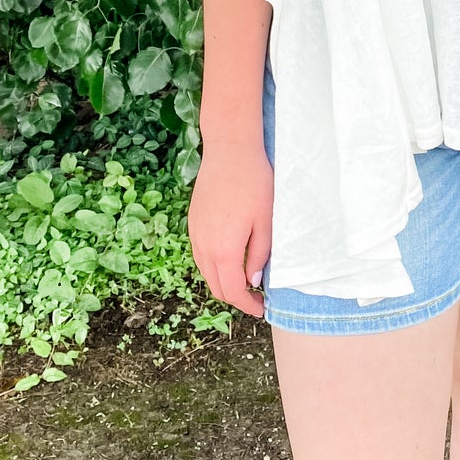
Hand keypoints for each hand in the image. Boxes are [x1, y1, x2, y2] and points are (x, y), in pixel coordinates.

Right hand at [187, 147, 273, 319]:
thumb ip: (259, 255)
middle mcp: (204, 247)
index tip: (261, 309)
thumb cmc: (254, 183)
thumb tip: (253, 281)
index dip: (247, 306)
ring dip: (224, 281)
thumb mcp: (265, 222)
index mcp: (224, 251)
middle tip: (257, 297)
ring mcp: (195, 235)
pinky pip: (201, 255)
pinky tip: (232, 257)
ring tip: (247, 278)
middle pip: (216, 287)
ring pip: (207, 272)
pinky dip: (215, 265)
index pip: (232, 292)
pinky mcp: (194, 223)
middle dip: (236, 297)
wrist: (229, 151)